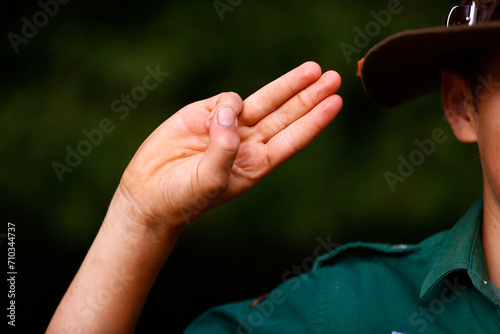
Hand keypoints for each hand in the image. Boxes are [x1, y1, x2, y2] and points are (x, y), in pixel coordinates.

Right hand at [115, 61, 341, 237]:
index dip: (314, 120)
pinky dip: (229, 103)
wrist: (148, 193)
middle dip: (309, 96)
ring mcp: (228, 127)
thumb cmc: (182, 198)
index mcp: (256, 165)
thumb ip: (224, 150)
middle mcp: (248, 144)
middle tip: (333, 78)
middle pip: (286, 115)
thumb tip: (233, 115)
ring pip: (264, 101)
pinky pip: (228, 100)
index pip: (292, 139)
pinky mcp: (206, 114)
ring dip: (288, 85)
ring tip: (312, 70)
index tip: (335, 102)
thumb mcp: (209, 181)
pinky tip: (217, 117)